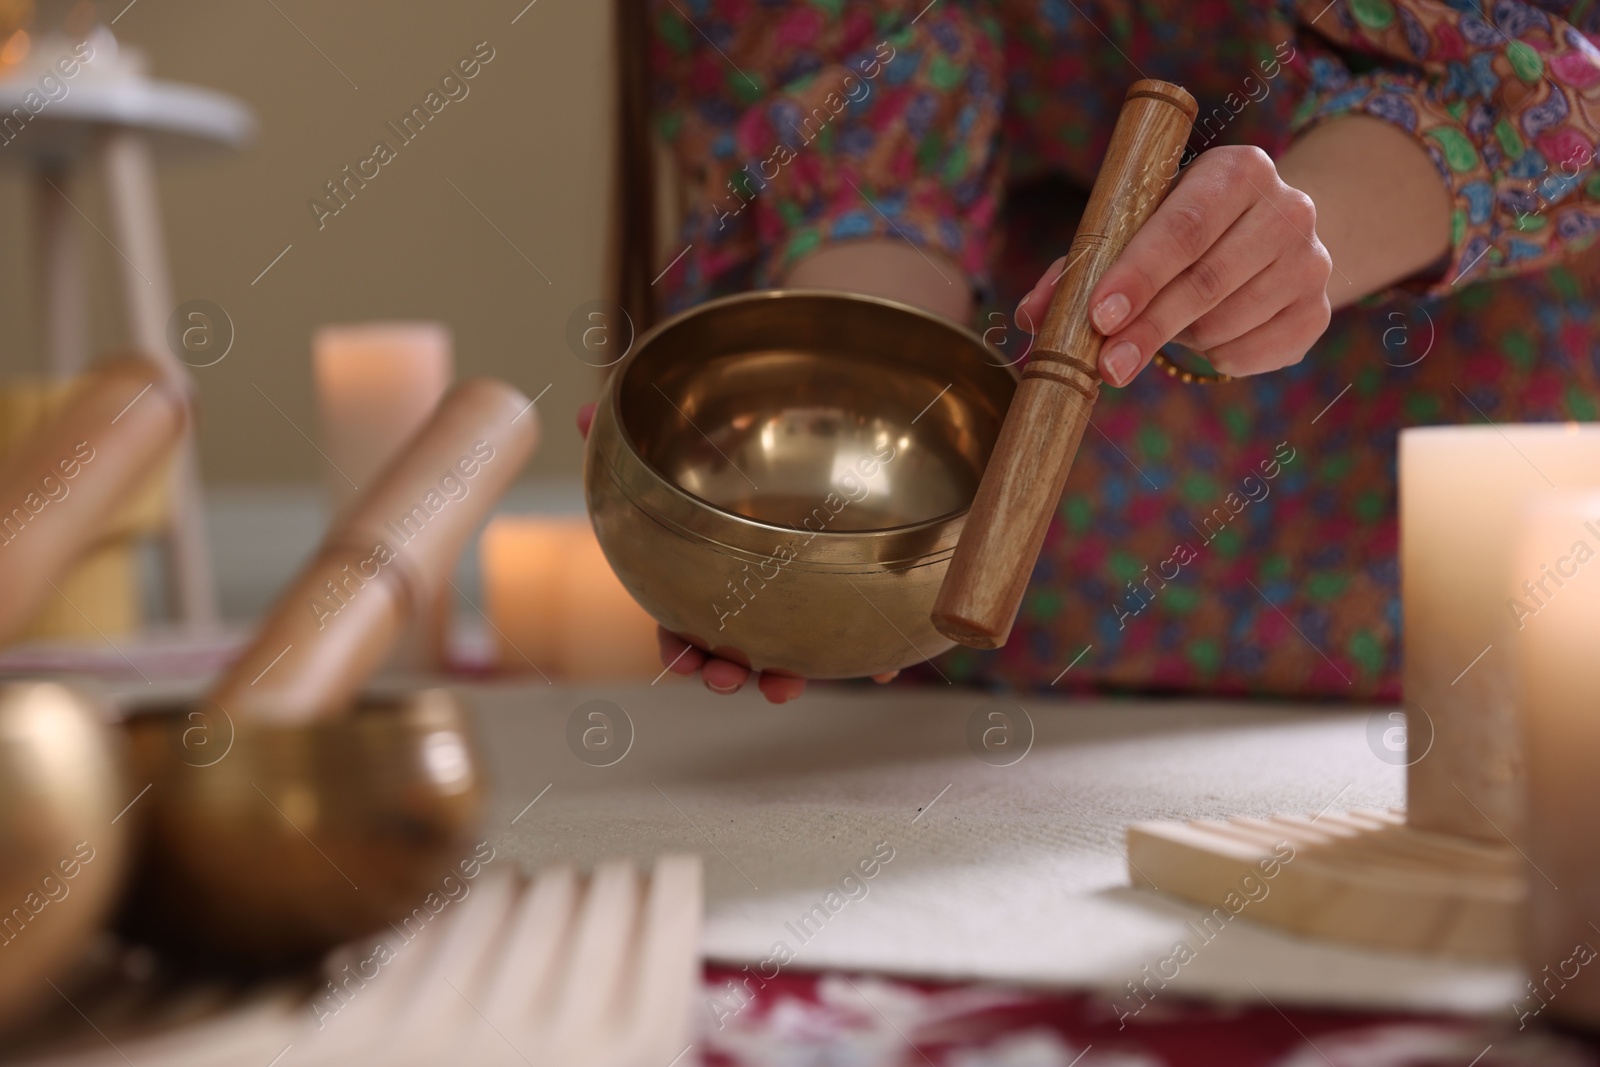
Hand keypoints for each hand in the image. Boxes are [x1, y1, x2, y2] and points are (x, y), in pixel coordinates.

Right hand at [578, 402, 896, 702]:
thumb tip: (578, 413)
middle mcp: (748, 599)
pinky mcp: (845, 603)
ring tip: (783, 686)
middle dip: (725, 672)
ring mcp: (796, 606)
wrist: (805, 449)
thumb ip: (630, 437)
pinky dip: (870, 660)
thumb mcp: (678, 442)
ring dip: (784, 677)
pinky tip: (882, 668)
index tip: (681, 662)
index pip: (680, 623)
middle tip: (725, 678)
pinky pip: (858, 636)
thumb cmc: (720, 458)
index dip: (677, 648)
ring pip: (788, 653)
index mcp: (705, 577)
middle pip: (730, 649)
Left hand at [1016, 145, 1331, 385]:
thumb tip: (1031, 316)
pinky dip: (1218, 357)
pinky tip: (1207, 338)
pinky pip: (1255, 353)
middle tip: (1107, 365)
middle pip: (1207, 279)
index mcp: (1237, 170)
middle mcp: (1287, 207)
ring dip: (1182, 339)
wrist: (1268, 237)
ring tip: (1165, 326)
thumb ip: (1081, 265)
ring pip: (1228, 320)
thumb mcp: (1134, 227)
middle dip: (1149, 327)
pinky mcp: (1318, 311)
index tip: (1099, 315)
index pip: (1183, 225)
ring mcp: (1311, 261)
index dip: (1138, 274)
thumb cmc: (1182, 229)